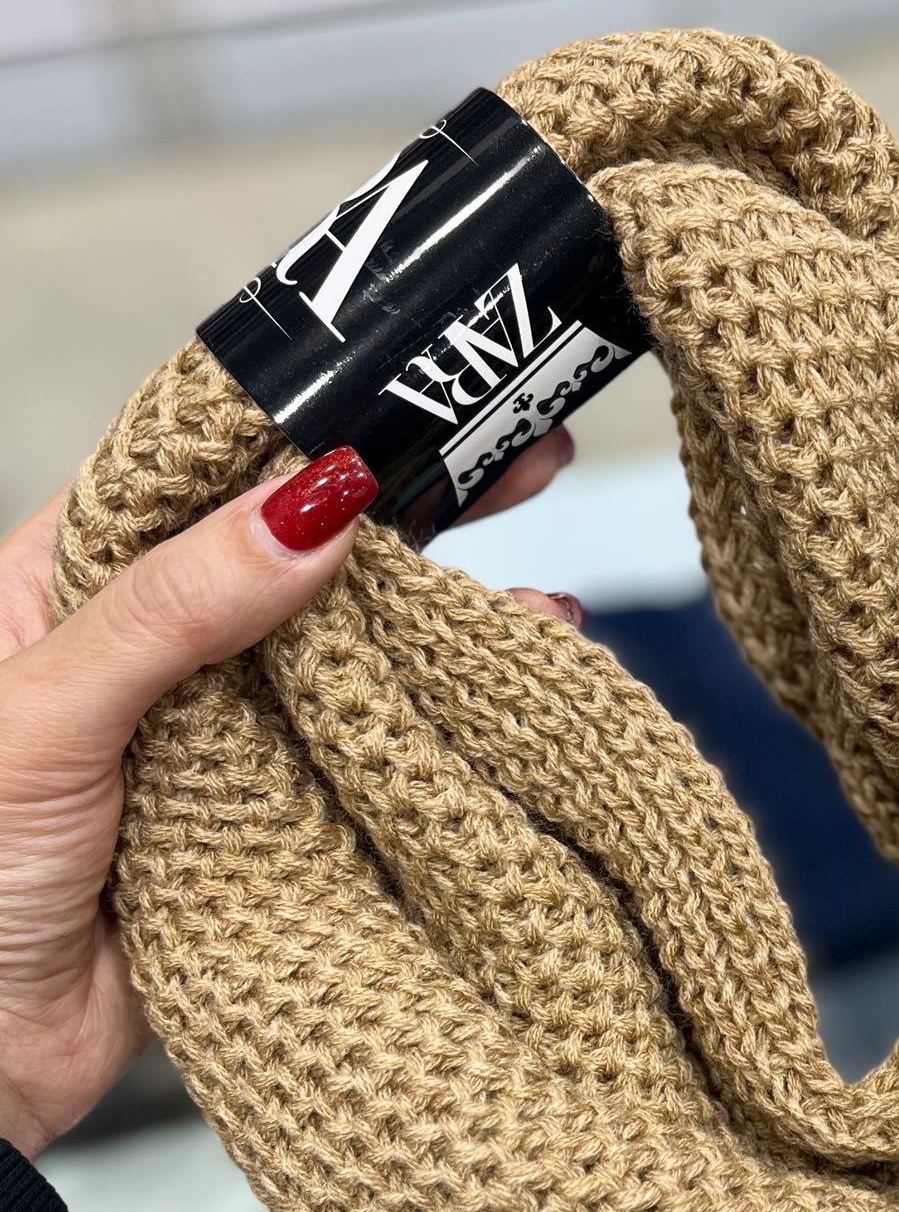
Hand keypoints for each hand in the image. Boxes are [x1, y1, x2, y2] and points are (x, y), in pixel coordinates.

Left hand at [0, 431, 580, 1158]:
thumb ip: (173, 608)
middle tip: (520, 467)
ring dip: (438, 631)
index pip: (198, 470)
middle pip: (294, 555)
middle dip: (408, 513)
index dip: (306, 421)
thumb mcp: (46, 714)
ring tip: (537, 610)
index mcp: (68, 583)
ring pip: (343, 660)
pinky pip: (360, 764)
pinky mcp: (267, 823)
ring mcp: (216, 738)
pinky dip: (431, 737)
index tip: (413, 388)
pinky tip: (501, 709)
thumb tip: (310, 507)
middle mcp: (154, 649)